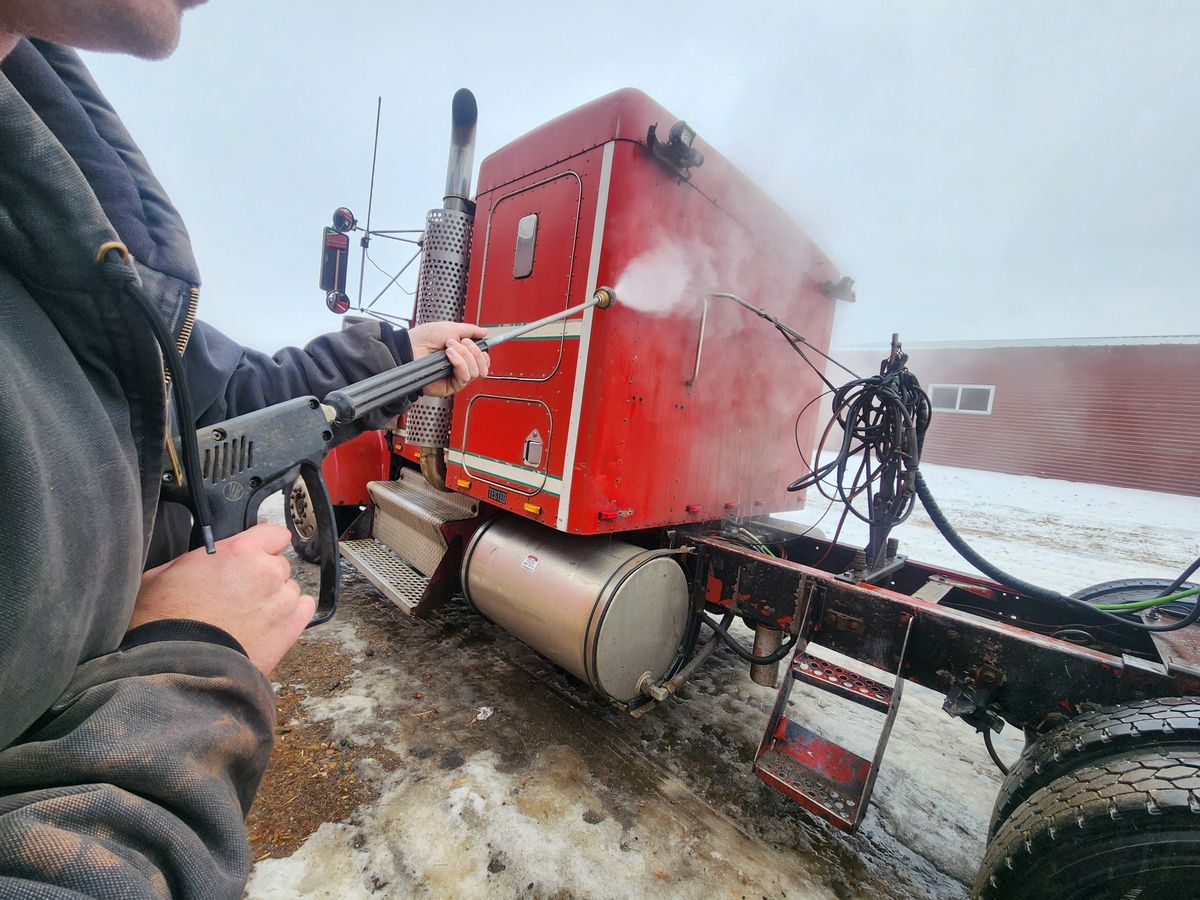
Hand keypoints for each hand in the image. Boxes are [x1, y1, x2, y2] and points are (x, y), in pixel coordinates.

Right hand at [130, 524, 314, 675]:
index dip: (264, 544)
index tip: (256, 554)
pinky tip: (267, 626)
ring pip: (289, 589)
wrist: (178, 666)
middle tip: (239, 595)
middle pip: (279, 564)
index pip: (273, 533)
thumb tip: (200, 561)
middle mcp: (268, 571)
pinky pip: (303, 610)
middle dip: (263, 576)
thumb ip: (197, 559)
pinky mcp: (292, 627)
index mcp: (240, 550)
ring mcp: (283, 600)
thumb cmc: (165, 622)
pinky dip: (290, 616)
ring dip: (274, 599)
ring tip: (247, 618)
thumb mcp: (164, 574)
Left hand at [407, 321, 489, 396]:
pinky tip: (449, 355)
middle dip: (474, 351)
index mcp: (462, 355)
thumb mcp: (451, 328)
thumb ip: (470, 330)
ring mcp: (456, 377)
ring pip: (475, 372)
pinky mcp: (450, 386)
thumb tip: (484, 332)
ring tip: (450, 347)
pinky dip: (459, 363)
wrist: (411, 346)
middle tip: (461, 342)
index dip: (483, 352)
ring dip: (464, 355)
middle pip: (482, 367)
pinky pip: (464, 377)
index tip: (476, 342)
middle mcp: (461, 367)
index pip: (483, 360)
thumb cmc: (424, 338)